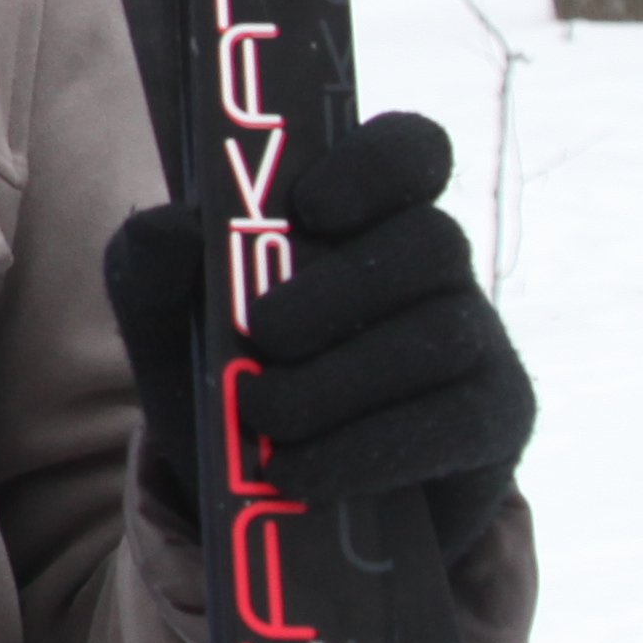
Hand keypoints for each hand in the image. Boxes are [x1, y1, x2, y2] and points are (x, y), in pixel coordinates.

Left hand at [105, 110, 532, 542]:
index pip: (411, 149)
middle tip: (263, 333)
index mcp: (362, 211)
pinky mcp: (494, 420)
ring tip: (259, 415)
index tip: (311, 207)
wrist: (267, 493)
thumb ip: (149, 262)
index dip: (375, 164)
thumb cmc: (221, 370)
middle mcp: (433, 264)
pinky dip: (363, 449)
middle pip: (431, 242)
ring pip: (440, 336)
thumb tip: (173, 228)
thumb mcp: (165, 317)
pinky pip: (452, 423)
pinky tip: (296, 470)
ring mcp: (477, 338)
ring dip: (339, 381)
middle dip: (340, 289)